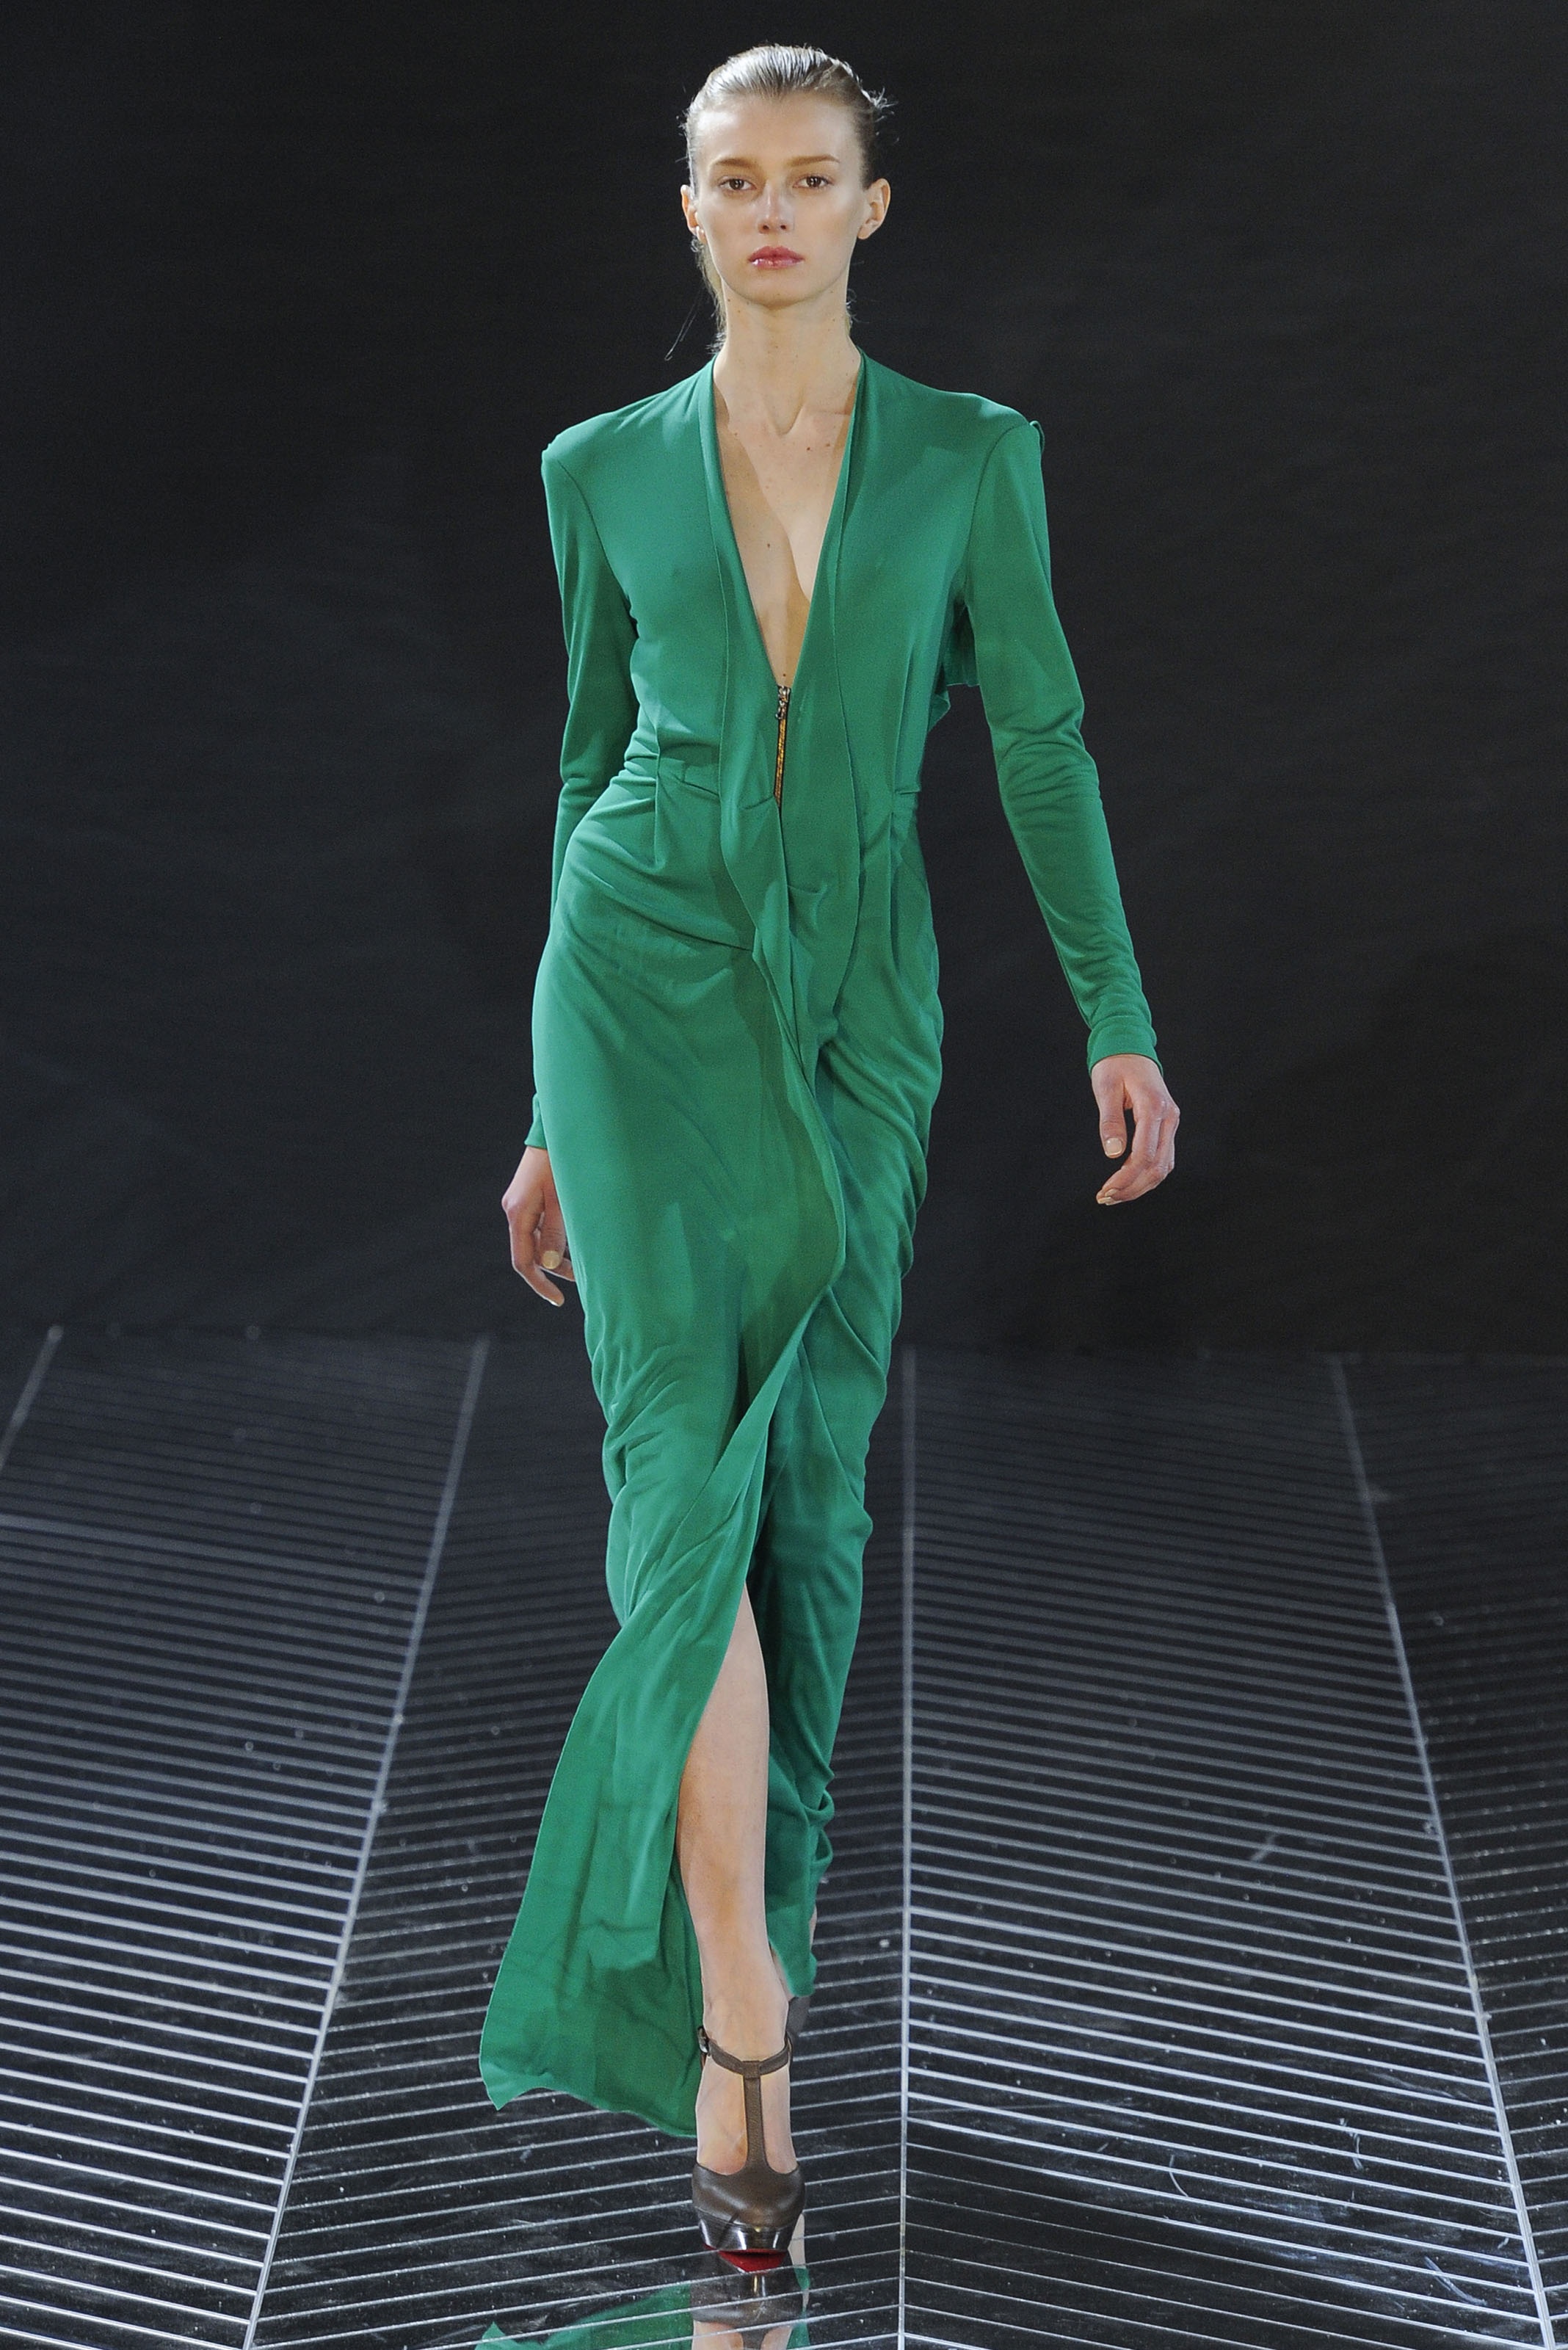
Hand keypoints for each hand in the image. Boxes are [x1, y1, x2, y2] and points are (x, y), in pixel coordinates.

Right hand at [502, 1145, 574, 1304]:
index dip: (539, 1284)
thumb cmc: (561, 1163)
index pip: (523, 1262)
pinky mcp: (528, 1197)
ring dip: (556, 1253)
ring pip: (536, 1239)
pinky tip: (574, 1239)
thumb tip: (550, 1264)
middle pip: (529, 1252)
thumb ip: (555, 1233)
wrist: (554, 1130)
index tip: (558, 1300)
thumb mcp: (562, 1200)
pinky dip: (555, 1237)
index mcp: (518, 1214)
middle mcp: (515, 1211)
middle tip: (581, 1279)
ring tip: (583, 1262)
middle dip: (553, 1269)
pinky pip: (539, 1226)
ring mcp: (520, 1204)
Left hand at [1090, 1054, 1178, 1204]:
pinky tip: (1128, 1182)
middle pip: (1158, 1166)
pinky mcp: (1167, 1126)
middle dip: (1132, 1187)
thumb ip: (1110, 1120)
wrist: (1130, 1047)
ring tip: (1114, 1195)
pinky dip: (1147, 1175)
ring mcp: (1171, 1122)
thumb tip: (1114, 1154)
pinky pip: (1163, 1158)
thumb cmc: (1115, 1064)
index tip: (1105, 1191)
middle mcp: (1169, 1117)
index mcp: (1154, 1107)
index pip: (1144, 1155)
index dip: (1126, 1178)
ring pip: (1164, 1166)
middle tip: (1106, 1198)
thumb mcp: (1106, 1088)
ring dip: (1140, 1185)